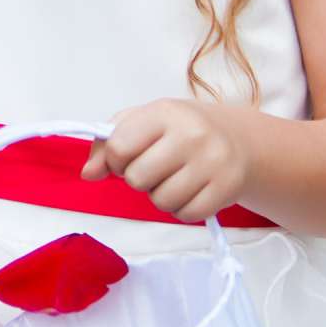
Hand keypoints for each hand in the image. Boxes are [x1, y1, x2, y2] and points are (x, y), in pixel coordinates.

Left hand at [79, 98, 250, 223]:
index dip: (114, 161)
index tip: (126, 159)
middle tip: (156, 169)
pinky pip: (186, 214)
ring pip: (161, 201)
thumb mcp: (142, 124)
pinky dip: (183, 209)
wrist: (237, 139)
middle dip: (139, 179)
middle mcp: (191, 134)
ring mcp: (213, 161)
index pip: (118, 147)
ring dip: (161, 196)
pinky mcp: (227, 187)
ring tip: (175, 178)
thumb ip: (107, 143)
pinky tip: (191, 191)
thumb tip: (88, 174)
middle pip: (137, 178)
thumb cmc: (179, 131)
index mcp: (164, 112)